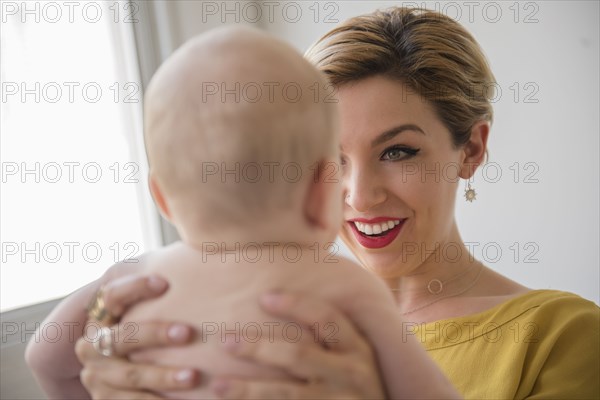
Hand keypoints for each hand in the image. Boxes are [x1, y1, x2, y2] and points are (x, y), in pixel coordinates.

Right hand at [75, 274, 199, 398]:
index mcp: (102, 315)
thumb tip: (195, 246)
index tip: (164, 283)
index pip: (111, 295)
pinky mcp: (105, 399)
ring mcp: (97, 374)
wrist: (119, 374)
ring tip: (193, 375)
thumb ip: (159, 281)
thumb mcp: (146, 303)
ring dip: (161, 376)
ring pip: (129, 374)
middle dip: (154, 334)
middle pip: (122, 337)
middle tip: (187, 332)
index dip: (135, 287)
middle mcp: (93, 344)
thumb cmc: (144, 328)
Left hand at [210, 292, 385, 398]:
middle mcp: (352, 373)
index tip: (263, 297)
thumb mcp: (354, 357)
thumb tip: (278, 299)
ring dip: (249, 391)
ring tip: (218, 386)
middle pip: (298, 354)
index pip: (326, 317)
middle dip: (258, 346)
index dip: (295, 304)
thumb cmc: (356, 384)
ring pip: (288, 395)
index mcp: (357, 347)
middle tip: (226, 341)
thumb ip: (330, 337)